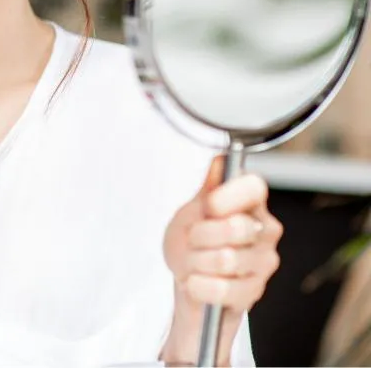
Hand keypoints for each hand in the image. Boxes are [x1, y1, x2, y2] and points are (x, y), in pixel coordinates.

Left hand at [161, 155, 282, 364]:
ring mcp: (263, 263)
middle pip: (235, 227)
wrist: (188, 280)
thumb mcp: (193, 210)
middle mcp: (265, 231)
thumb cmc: (193, 241)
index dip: (227, 196)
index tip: (208, 205)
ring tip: (193, 262)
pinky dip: (198, 285)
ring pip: (224, 259)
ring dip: (195, 261)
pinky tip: (196, 282)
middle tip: (192, 240)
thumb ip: (209, 188)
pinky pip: (221, 288)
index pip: (254, 187)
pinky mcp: (254, 292)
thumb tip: (220, 161)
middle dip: (199, 235)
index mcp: (251, 204)